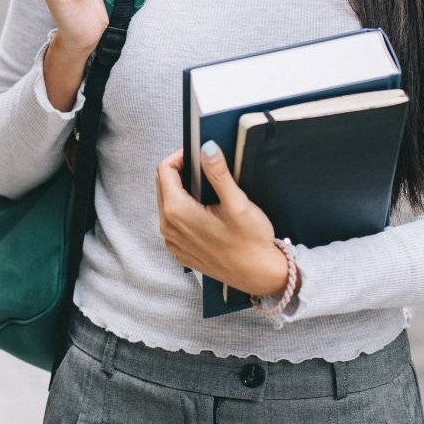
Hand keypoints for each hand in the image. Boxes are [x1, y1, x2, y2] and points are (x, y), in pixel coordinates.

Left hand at [155, 145, 289, 298]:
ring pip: (166, 203)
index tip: (197, 153)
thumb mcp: (237, 203)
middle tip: (203, 167)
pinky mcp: (180, 251)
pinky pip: (173, 222)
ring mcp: (173, 242)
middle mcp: (168, 228)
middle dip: (180, 171)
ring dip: (181, 190)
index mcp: (177, 212)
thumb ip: (218, 173)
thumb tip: (206, 148)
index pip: (164, 170)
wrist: (260, 276)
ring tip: (205, 186)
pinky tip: (204, 209)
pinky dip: (183, 209)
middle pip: (163, 185)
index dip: (180, 156)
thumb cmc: (251, 242)